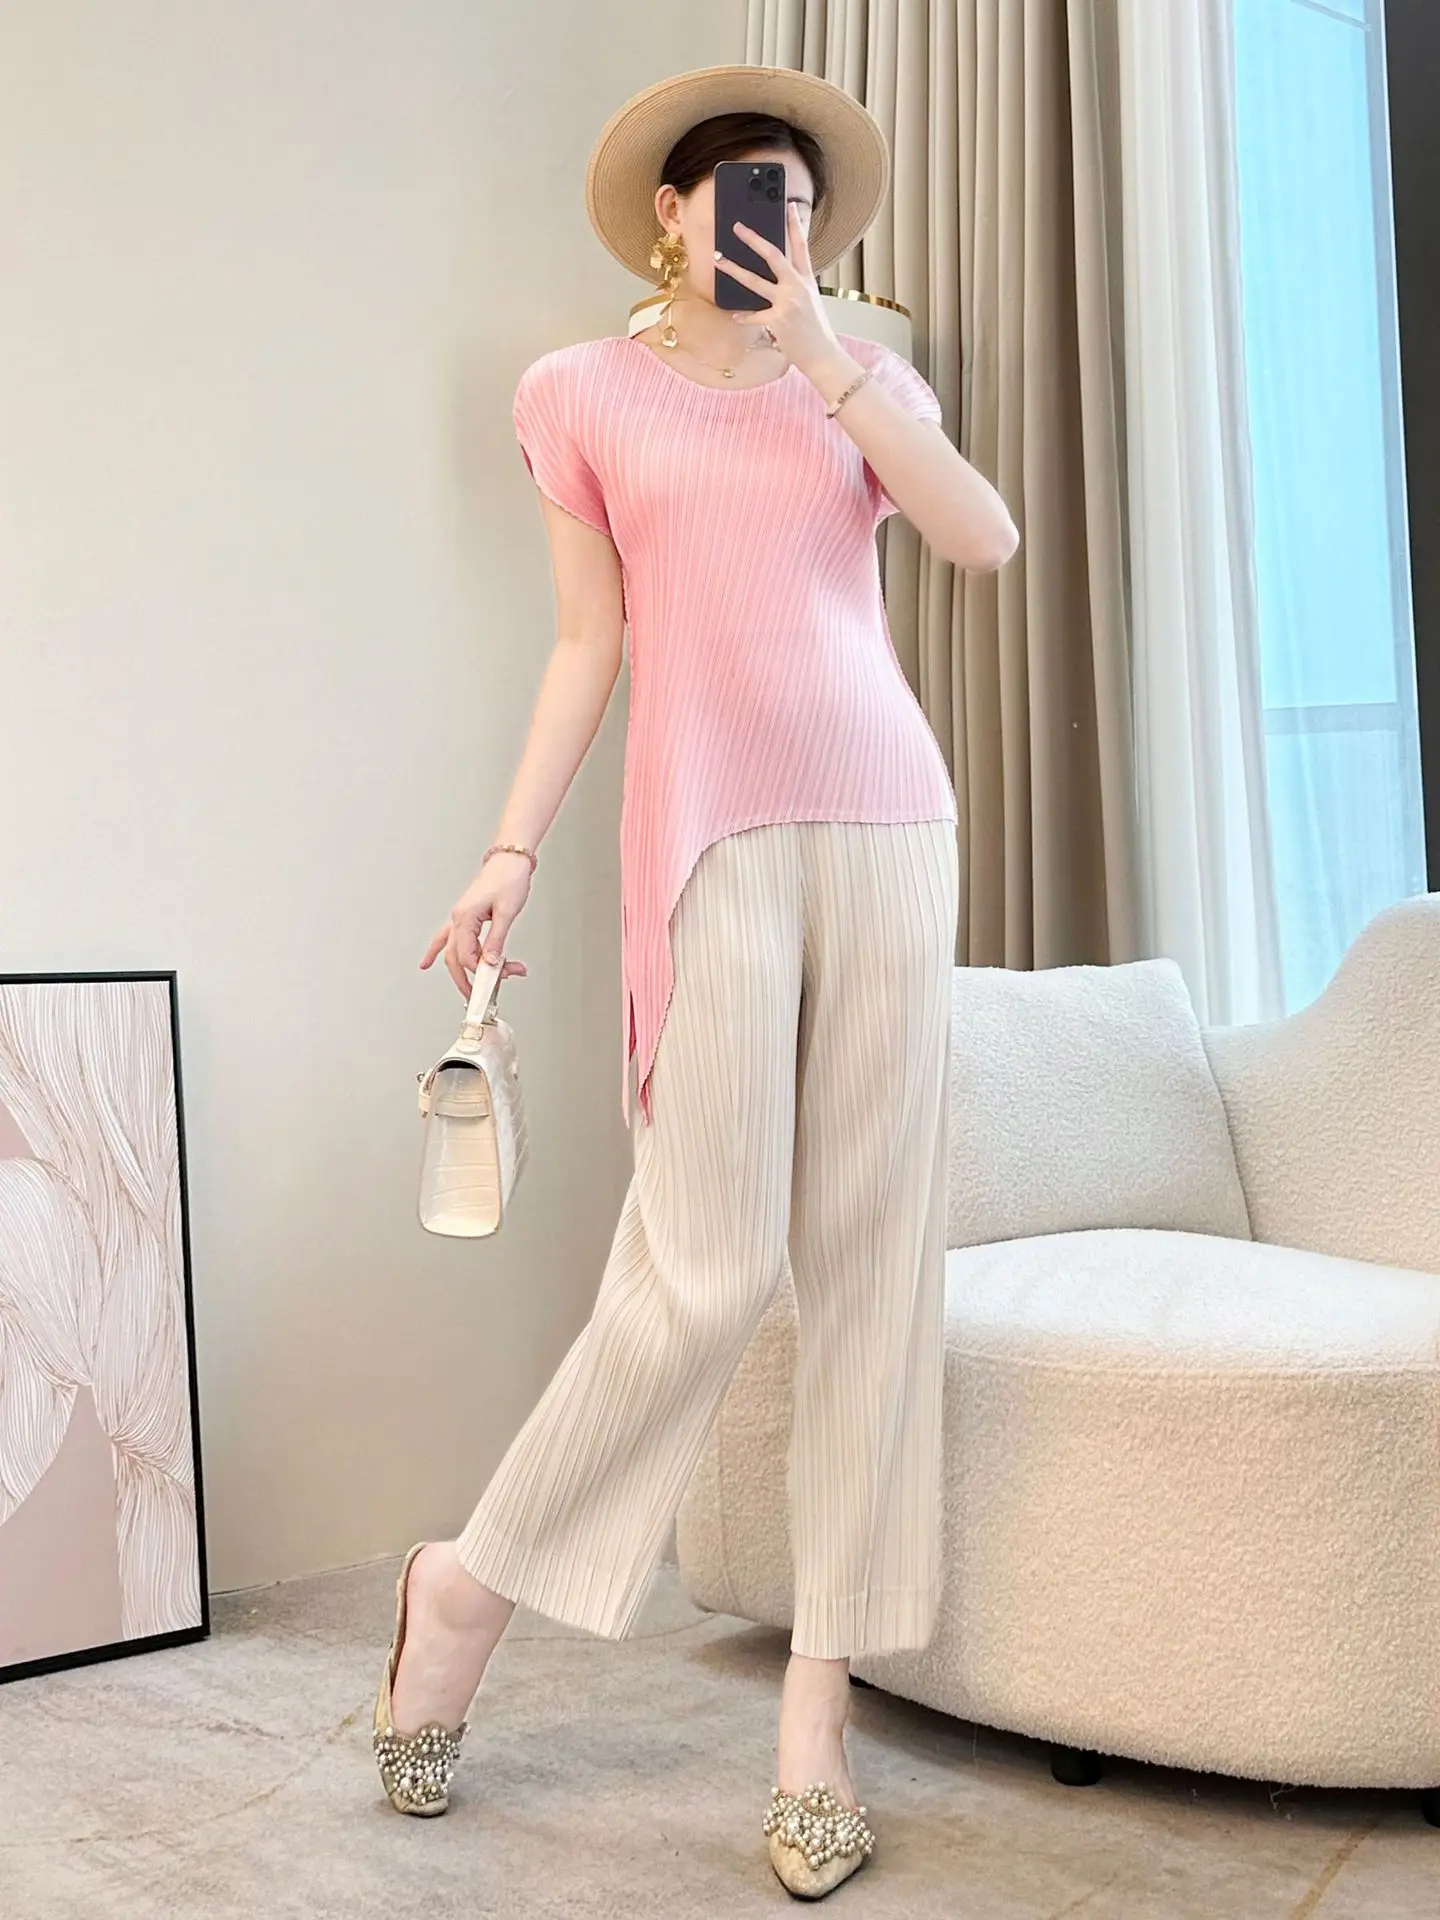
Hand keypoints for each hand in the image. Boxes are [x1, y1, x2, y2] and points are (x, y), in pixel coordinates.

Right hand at [420, 851, 531, 999]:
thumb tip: (491, 963)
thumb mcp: (506, 912)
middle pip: (455, 958)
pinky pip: (446, 937)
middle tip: (481, 997)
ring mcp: (459, 918)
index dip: (484, 972)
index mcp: (465, 918)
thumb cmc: (508, 879)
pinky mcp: (465, 916)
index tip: (500, 979)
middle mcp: (458, 919)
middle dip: (467, 980)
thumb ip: (496, 940)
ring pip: (452, 951)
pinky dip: (437, 951)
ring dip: (461, 971)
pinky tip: (427, 963)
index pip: (468, 956)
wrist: (509, 860)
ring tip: (469, 990)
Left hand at [714, 202, 845, 380]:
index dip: (796, 224)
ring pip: (755, 281)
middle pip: (773, 256)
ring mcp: (787, 303)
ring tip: (718, 260)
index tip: (789, 206)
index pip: (801, 246)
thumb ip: (795, 284)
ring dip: (734, 269)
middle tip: (738, 227)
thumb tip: (777, 273)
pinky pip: (754, 315)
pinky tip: (734, 315)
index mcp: (806, 279)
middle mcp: (797, 287)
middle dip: (754, 239)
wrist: (822, 354)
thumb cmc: (815, 328)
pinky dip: (744, 316)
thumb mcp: (810, 299)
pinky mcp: (778, 320)